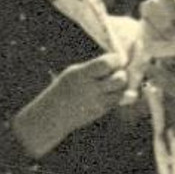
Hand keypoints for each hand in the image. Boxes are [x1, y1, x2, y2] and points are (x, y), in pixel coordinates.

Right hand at [12, 52, 127, 158]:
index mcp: (82, 75)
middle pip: (119, 79)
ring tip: (110, 82)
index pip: (107, 64)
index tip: (117, 58)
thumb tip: (120, 60)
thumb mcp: (74, 72)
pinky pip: (116, 101)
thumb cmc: (64, 88)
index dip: (117, 59)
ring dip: (121, 85)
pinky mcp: (100, 112)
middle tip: (116, 72)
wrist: (52, 115)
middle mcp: (91, 89)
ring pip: (121, 91)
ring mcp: (96, 103)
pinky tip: (106, 92)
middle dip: (122, 73)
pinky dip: (116, 95)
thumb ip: (95, 68)